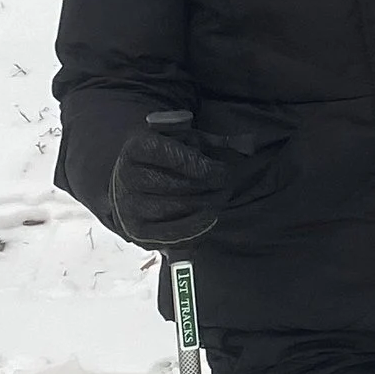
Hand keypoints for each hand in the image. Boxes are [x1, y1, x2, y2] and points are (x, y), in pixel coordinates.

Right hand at [109, 118, 231, 247]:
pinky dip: (199, 226)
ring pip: (180, 208)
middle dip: (211, 186)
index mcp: (137, 147)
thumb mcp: (183, 141)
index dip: (204, 165)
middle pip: (180, 184)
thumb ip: (212, 142)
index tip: (222, 170)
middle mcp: (126, 176)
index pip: (175, 156)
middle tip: (226, 185)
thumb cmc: (165, 158)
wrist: (130, 183)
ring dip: (208, 205)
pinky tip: (210, 216)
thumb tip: (248, 146)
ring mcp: (128, 205)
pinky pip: (175, 232)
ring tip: (219, 198)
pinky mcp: (136, 231)